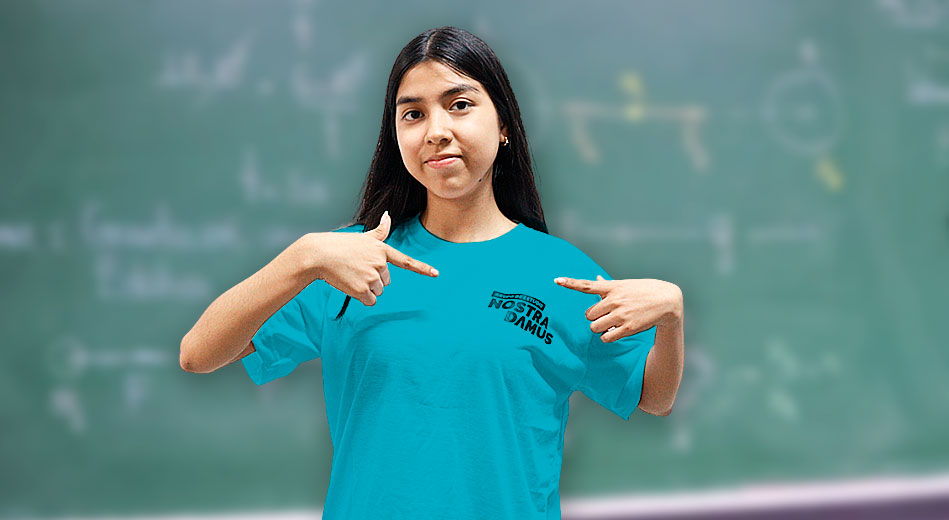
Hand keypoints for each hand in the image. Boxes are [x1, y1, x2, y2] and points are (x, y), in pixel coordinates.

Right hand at [305, 211, 438, 305]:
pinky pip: (370, 301)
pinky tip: (350, 285)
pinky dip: (362, 297)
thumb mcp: (363, 237)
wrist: (319, 255)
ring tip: (352, 274)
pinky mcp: (363, 289)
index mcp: (382, 250)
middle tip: (357, 268)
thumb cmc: (340, 245)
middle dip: (374, 278)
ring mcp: (372, 277)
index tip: (436, 274)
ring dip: (366, 287)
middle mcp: (380, 263)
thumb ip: (380, 230)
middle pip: (386, 281)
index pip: (406, 261)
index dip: (422, 268)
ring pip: (378, 291)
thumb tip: (388, 214)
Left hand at [555, 275, 682, 342]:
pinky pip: (606, 338)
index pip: (586, 285)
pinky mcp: (628, 327)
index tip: (556, 280)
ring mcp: (620, 314)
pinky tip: (615, 332)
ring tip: (611, 324)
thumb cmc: (643, 291)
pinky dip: (607, 337)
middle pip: (588, 315)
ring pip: (594, 327)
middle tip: (605, 316)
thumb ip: (607, 284)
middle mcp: (614, 300)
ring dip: (600, 329)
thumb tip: (595, 276)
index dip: (570, 283)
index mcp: (612, 287)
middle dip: (594, 318)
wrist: (667, 300)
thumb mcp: (625, 285)